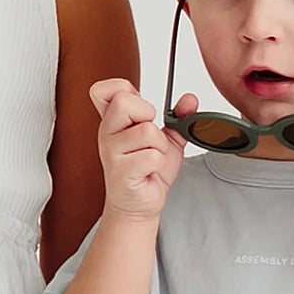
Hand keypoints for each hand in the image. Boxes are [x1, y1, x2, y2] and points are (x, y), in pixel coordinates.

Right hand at [87, 75, 181, 227]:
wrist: (140, 204)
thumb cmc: (147, 170)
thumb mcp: (167, 138)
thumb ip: (179, 116)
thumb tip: (190, 99)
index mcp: (113, 120)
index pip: (103, 89)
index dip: (123, 89)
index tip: (139, 109)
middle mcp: (106, 133)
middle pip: (124, 101)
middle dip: (147, 115)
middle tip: (148, 136)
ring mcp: (110, 152)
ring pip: (147, 131)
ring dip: (159, 147)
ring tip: (151, 158)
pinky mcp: (121, 172)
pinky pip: (152, 156)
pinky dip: (159, 163)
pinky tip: (149, 171)